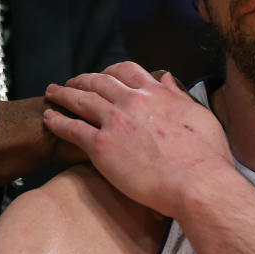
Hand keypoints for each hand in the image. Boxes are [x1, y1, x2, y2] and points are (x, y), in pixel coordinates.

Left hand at [43, 61, 233, 217]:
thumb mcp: (199, 115)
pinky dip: (58, 121)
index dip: (110, 71)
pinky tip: (48, 118)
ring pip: (81, 100)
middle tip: (71, 83)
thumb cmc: (206, 156)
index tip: (103, 75)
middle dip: (82, 80)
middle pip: (98, 82)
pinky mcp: (102, 146)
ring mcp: (115, 122)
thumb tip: (167, 79)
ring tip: (52, 93)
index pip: (127, 71)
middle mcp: (133, 101)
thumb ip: (179, 95)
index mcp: (156, 93)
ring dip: (64, 94)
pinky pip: (72, 129)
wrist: (197, 183)